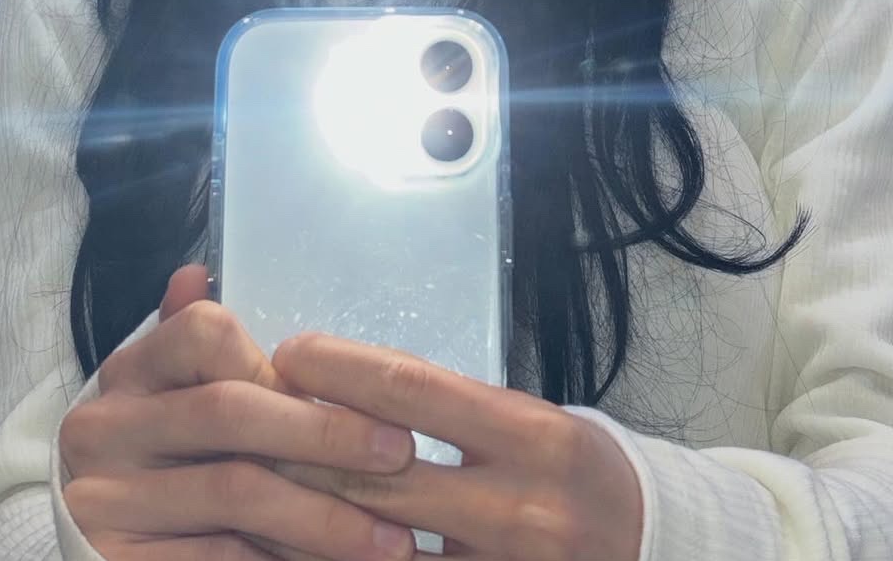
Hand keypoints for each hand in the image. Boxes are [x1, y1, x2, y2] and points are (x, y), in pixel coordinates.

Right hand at [59, 265, 418, 560]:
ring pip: (236, 491)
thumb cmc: (162, 459)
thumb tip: (196, 272)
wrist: (99, 550)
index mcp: (130, 372)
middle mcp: (105, 426)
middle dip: (326, 432)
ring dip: (325, 514)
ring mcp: (104, 499)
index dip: (281, 364)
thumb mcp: (171, 393)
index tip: (347, 391)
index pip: (203, 333)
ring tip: (390, 537)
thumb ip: (196, 346)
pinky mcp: (117, 560)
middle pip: (230, 412)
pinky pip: (220, 559)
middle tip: (400, 454)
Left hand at [272, 333, 644, 560]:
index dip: (341, 369)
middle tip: (241, 417)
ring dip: (305, 522)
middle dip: (302, 446)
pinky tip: (298, 551)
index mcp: (533, 435)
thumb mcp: (531, 422)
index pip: (415, 389)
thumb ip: (453, 410)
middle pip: (381, 475)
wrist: (650, 551)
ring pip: (377, 550)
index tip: (288, 351)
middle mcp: (521, 507)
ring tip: (248, 488)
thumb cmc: (572, 473)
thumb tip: (351, 385)